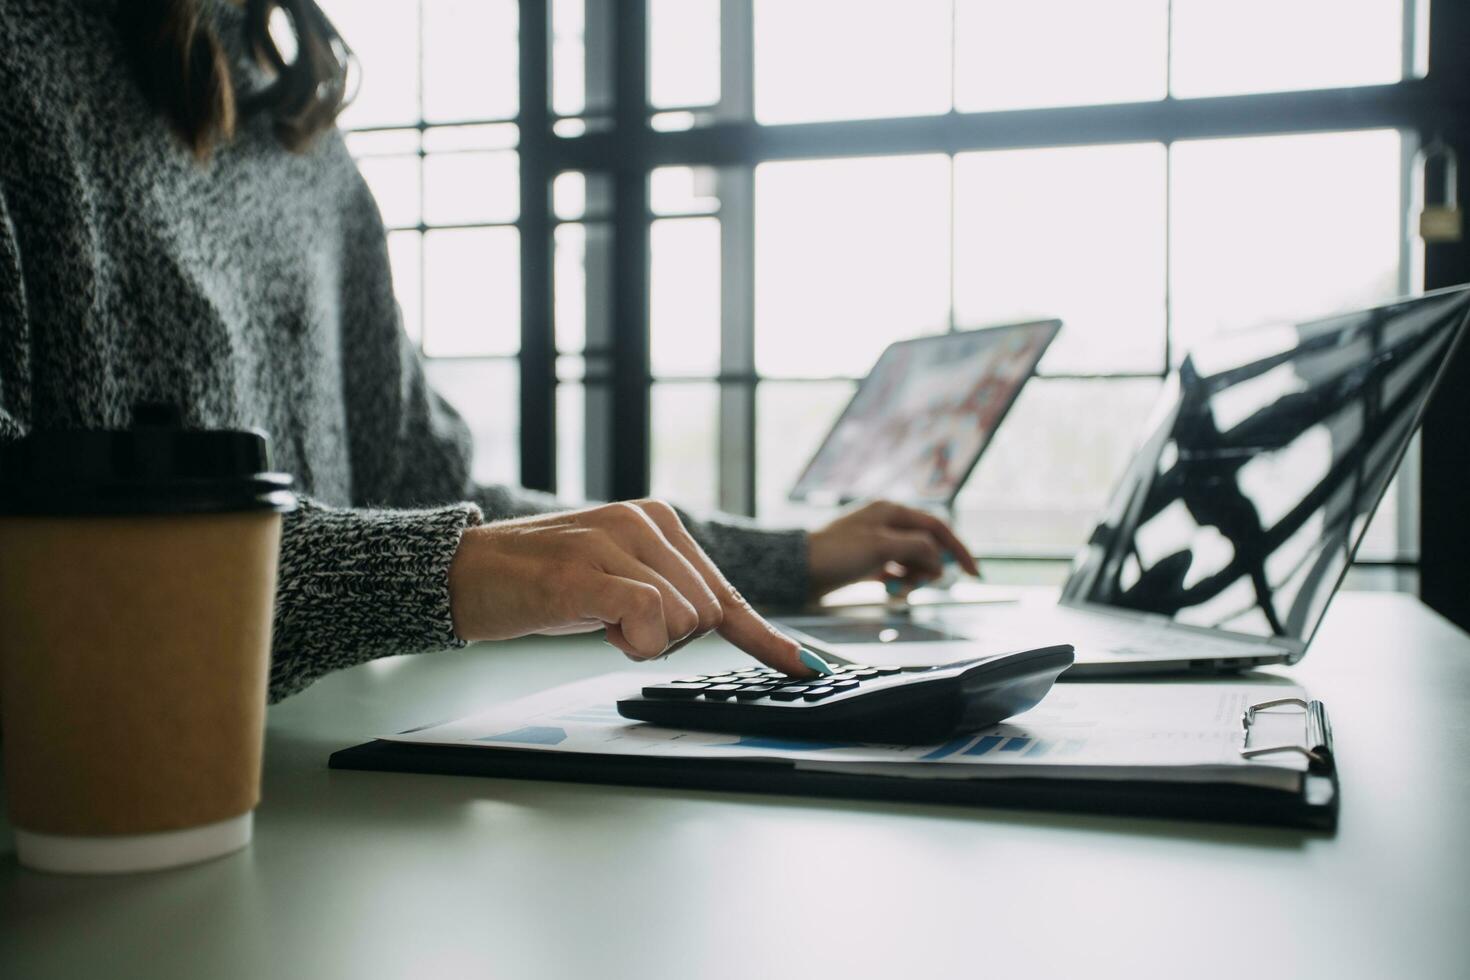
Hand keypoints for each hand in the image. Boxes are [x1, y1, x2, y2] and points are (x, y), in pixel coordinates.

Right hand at [447, 500, 816, 675]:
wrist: (466, 574)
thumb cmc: (543, 584)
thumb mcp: (619, 581)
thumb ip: (669, 592)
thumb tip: (723, 623)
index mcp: (659, 521)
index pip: (727, 591)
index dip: (766, 638)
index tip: (806, 667)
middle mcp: (645, 521)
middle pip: (707, 614)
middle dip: (668, 639)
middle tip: (615, 625)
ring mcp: (615, 542)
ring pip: (682, 621)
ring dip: (641, 641)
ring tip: (594, 617)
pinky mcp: (586, 570)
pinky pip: (647, 618)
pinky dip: (631, 640)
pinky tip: (597, 625)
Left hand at [807, 500, 979, 597]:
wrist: (796, 571)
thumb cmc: (835, 554)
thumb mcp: (882, 547)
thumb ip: (917, 548)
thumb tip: (938, 559)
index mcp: (891, 511)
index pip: (937, 526)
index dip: (958, 549)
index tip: (974, 573)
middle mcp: (885, 523)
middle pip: (926, 543)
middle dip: (930, 566)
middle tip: (921, 584)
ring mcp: (875, 542)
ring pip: (911, 559)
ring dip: (914, 576)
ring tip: (901, 590)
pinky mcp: (865, 561)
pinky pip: (894, 571)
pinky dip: (899, 581)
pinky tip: (892, 591)